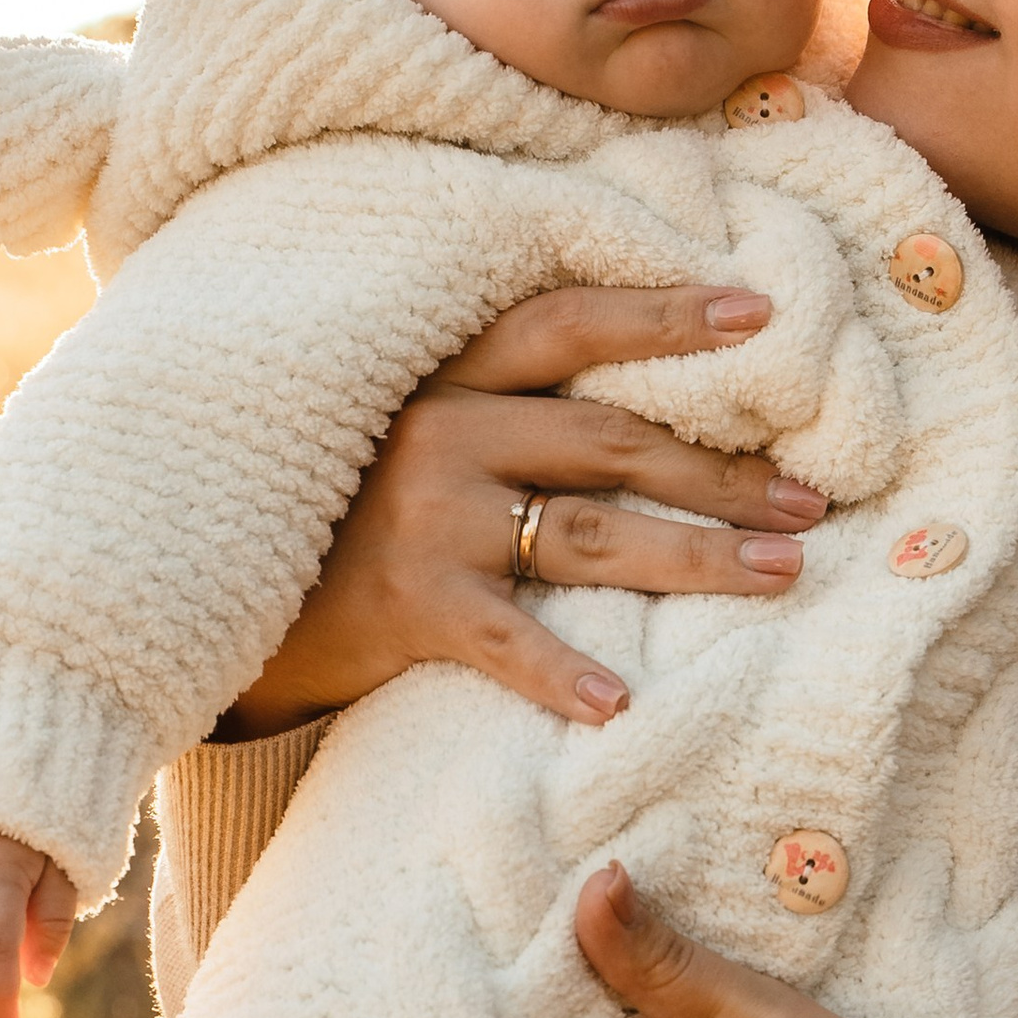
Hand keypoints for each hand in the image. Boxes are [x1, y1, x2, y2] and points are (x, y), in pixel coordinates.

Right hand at [223, 285, 829, 737]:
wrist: (204, 582)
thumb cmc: (331, 507)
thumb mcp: (400, 426)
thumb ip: (497, 407)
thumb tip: (638, 415)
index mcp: (444, 372)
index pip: (568, 321)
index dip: (665, 312)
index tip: (762, 312)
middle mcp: (439, 427)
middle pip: (611, 438)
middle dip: (722, 469)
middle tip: (813, 498)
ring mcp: (422, 515)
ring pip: (588, 530)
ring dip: (696, 554)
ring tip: (782, 573)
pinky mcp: (403, 604)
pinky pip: (504, 638)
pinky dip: (564, 672)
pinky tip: (623, 705)